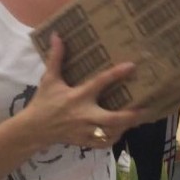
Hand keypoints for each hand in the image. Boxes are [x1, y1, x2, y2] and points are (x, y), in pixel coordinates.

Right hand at [26, 33, 144, 148]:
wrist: (32, 130)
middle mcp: (84, 115)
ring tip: (140, 118)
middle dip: (131, 115)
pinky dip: (115, 137)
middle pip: (113, 118)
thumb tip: (57, 36)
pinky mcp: (84, 142)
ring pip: (112, 132)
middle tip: (146, 109)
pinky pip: (105, 143)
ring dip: (127, 126)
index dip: (116, 74)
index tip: (132, 65)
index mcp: (78, 96)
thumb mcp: (49, 80)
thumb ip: (56, 58)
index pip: (100, 83)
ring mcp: (85, 131)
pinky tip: (122, 130)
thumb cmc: (44, 102)